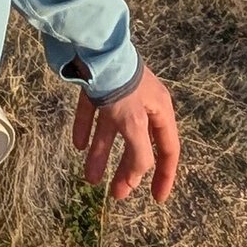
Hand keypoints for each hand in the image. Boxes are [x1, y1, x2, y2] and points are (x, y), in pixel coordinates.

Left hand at [72, 68, 180, 204]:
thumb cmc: (120, 86)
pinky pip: (94, 113)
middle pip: (139, 144)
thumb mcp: (134, 124)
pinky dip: (87, 129)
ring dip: (103, 155)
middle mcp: (142, 103)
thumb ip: (139, 154)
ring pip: (113, 131)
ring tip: (89, 178)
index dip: (164, 176)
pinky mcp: (98, 86)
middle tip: (116, 194)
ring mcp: (119, 94)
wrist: (94, 46)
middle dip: (127, 171)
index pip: (168, 150)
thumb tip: (136, 178)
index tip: (157, 199)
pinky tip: (78, 145)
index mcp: (160, 110)